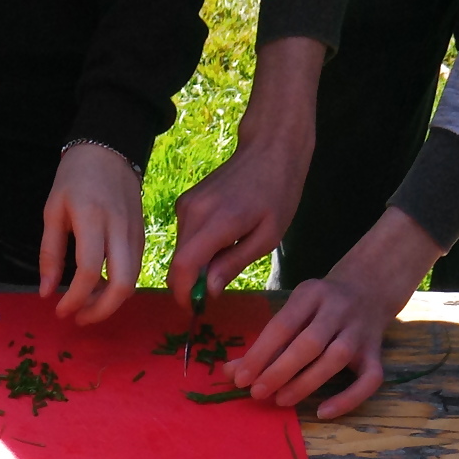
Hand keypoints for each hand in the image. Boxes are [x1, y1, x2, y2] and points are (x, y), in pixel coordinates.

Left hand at [40, 144, 143, 324]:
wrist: (110, 149)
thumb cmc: (75, 178)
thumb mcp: (53, 211)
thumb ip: (50, 254)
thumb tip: (47, 292)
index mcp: (92, 220)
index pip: (88, 272)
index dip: (75, 299)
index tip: (60, 310)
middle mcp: (119, 230)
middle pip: (122, 285)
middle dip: (101, 311)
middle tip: (79, 318)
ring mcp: (135, 233)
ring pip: (132, 281)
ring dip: (110, 301)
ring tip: (85, 303)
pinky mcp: (143, 235)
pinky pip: (135, 269)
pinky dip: (118, 286)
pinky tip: (99, 286)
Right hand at [167, 129, 312, 306]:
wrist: (269, 149)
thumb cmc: (278, 193)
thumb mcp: (267, 237)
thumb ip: (234, 263)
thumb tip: (209, 291)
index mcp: (217, 222)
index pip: (184, 266)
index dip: (183, 293)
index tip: (194, 309)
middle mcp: (192, 212)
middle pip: (179, 262)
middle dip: (192, 283)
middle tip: (216, 291)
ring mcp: (186, 205)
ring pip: (181, 250)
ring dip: (198, 264)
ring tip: (229, 254)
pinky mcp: (185, 202)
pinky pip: (185, 236)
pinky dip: (198, 248)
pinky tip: (223, 239)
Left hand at [223, 207, 443, 418]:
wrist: (369, 289)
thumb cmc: (318, 307)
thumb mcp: (292, 311)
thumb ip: (264, 342)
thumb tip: (231, 371)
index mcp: (311, 294)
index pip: (282, 325)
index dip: (259, 353)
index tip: (240, 377)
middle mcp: (338, 310)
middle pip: (310, 343)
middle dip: (280, 370)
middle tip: (257, 393)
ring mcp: (361, 331)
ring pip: (337, 358)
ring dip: (306, 383)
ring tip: (280, 400)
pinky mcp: (377, 353)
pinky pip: (370, 380)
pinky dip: (348, 399)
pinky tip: (322, 412)